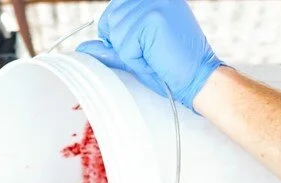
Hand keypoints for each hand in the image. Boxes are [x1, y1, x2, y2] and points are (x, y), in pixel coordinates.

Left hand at [76, 0, 222, 108]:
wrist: (198, 78)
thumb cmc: (171, 67)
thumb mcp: (135, 54)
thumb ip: (110, 47)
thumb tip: (83, 47)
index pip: (113, 12)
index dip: (118, 36)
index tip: (144, 47)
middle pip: (110, 20)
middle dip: (123, 45)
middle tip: (151, 53)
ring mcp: (152, 4)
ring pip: (116, 34)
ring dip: (131, 53)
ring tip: (154, 56)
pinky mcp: (153, 17)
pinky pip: (125, 45)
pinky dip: (136, 59)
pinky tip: (156, 58)